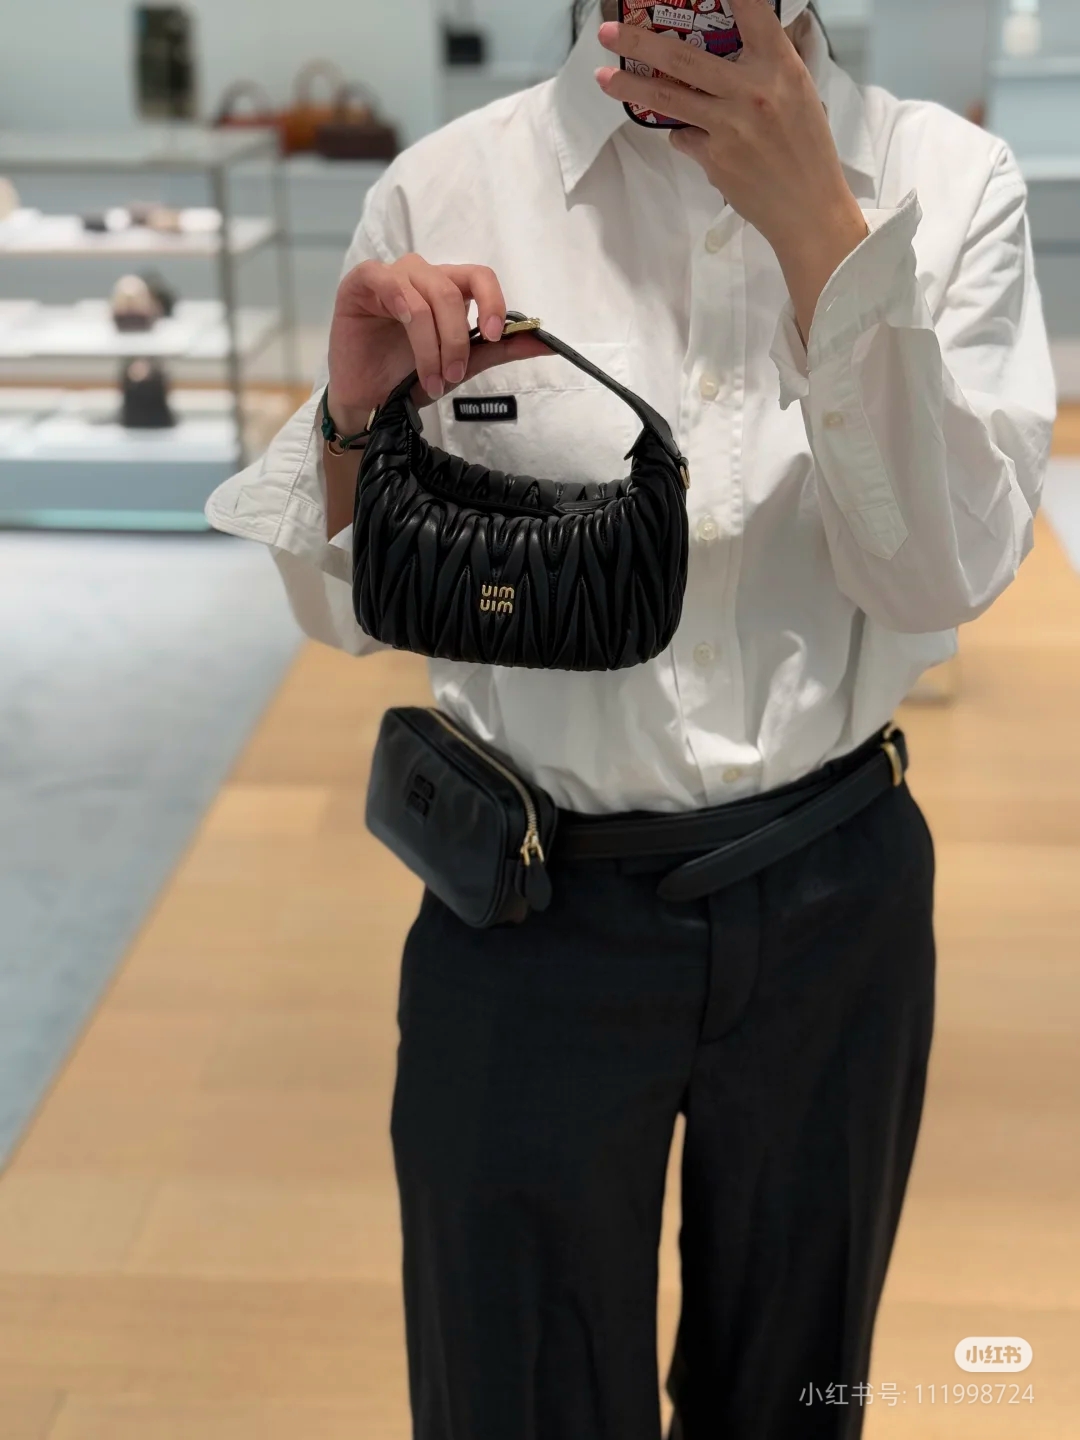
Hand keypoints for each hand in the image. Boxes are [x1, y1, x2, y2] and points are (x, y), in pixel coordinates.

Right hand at [327, 254, 548, 433]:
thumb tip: (545, 344)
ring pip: (424, 295)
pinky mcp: (360, 284)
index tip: (494, 335)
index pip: (479, 276)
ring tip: (431, 378)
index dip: (492, 301)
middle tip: (453, 376)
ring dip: (431, 343)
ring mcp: (389, 277)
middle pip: (452, 290)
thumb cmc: (410, 379)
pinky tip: (403, 336)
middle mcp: (420, 277)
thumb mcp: (463, 365)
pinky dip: (403, 309)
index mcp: (447, 289)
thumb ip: (500, 349)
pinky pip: (387, 282)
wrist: (370, 403)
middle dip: (457, 339)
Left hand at [595, 0, 868, 335]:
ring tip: (604, 78)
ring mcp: (729, 126)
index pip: (752, 11)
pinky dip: (685, 134)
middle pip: (683, 58)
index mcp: (780, 67)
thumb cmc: (807, 149)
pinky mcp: (714, 158)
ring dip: (631, 87)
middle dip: (640, 42)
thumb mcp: (800, 93)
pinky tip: (700, 139)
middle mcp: (752, 91)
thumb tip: (736, 43)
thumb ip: (767, 66)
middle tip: (608, 32)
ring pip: (668, 100)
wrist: (808, 209)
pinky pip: (684, 136)